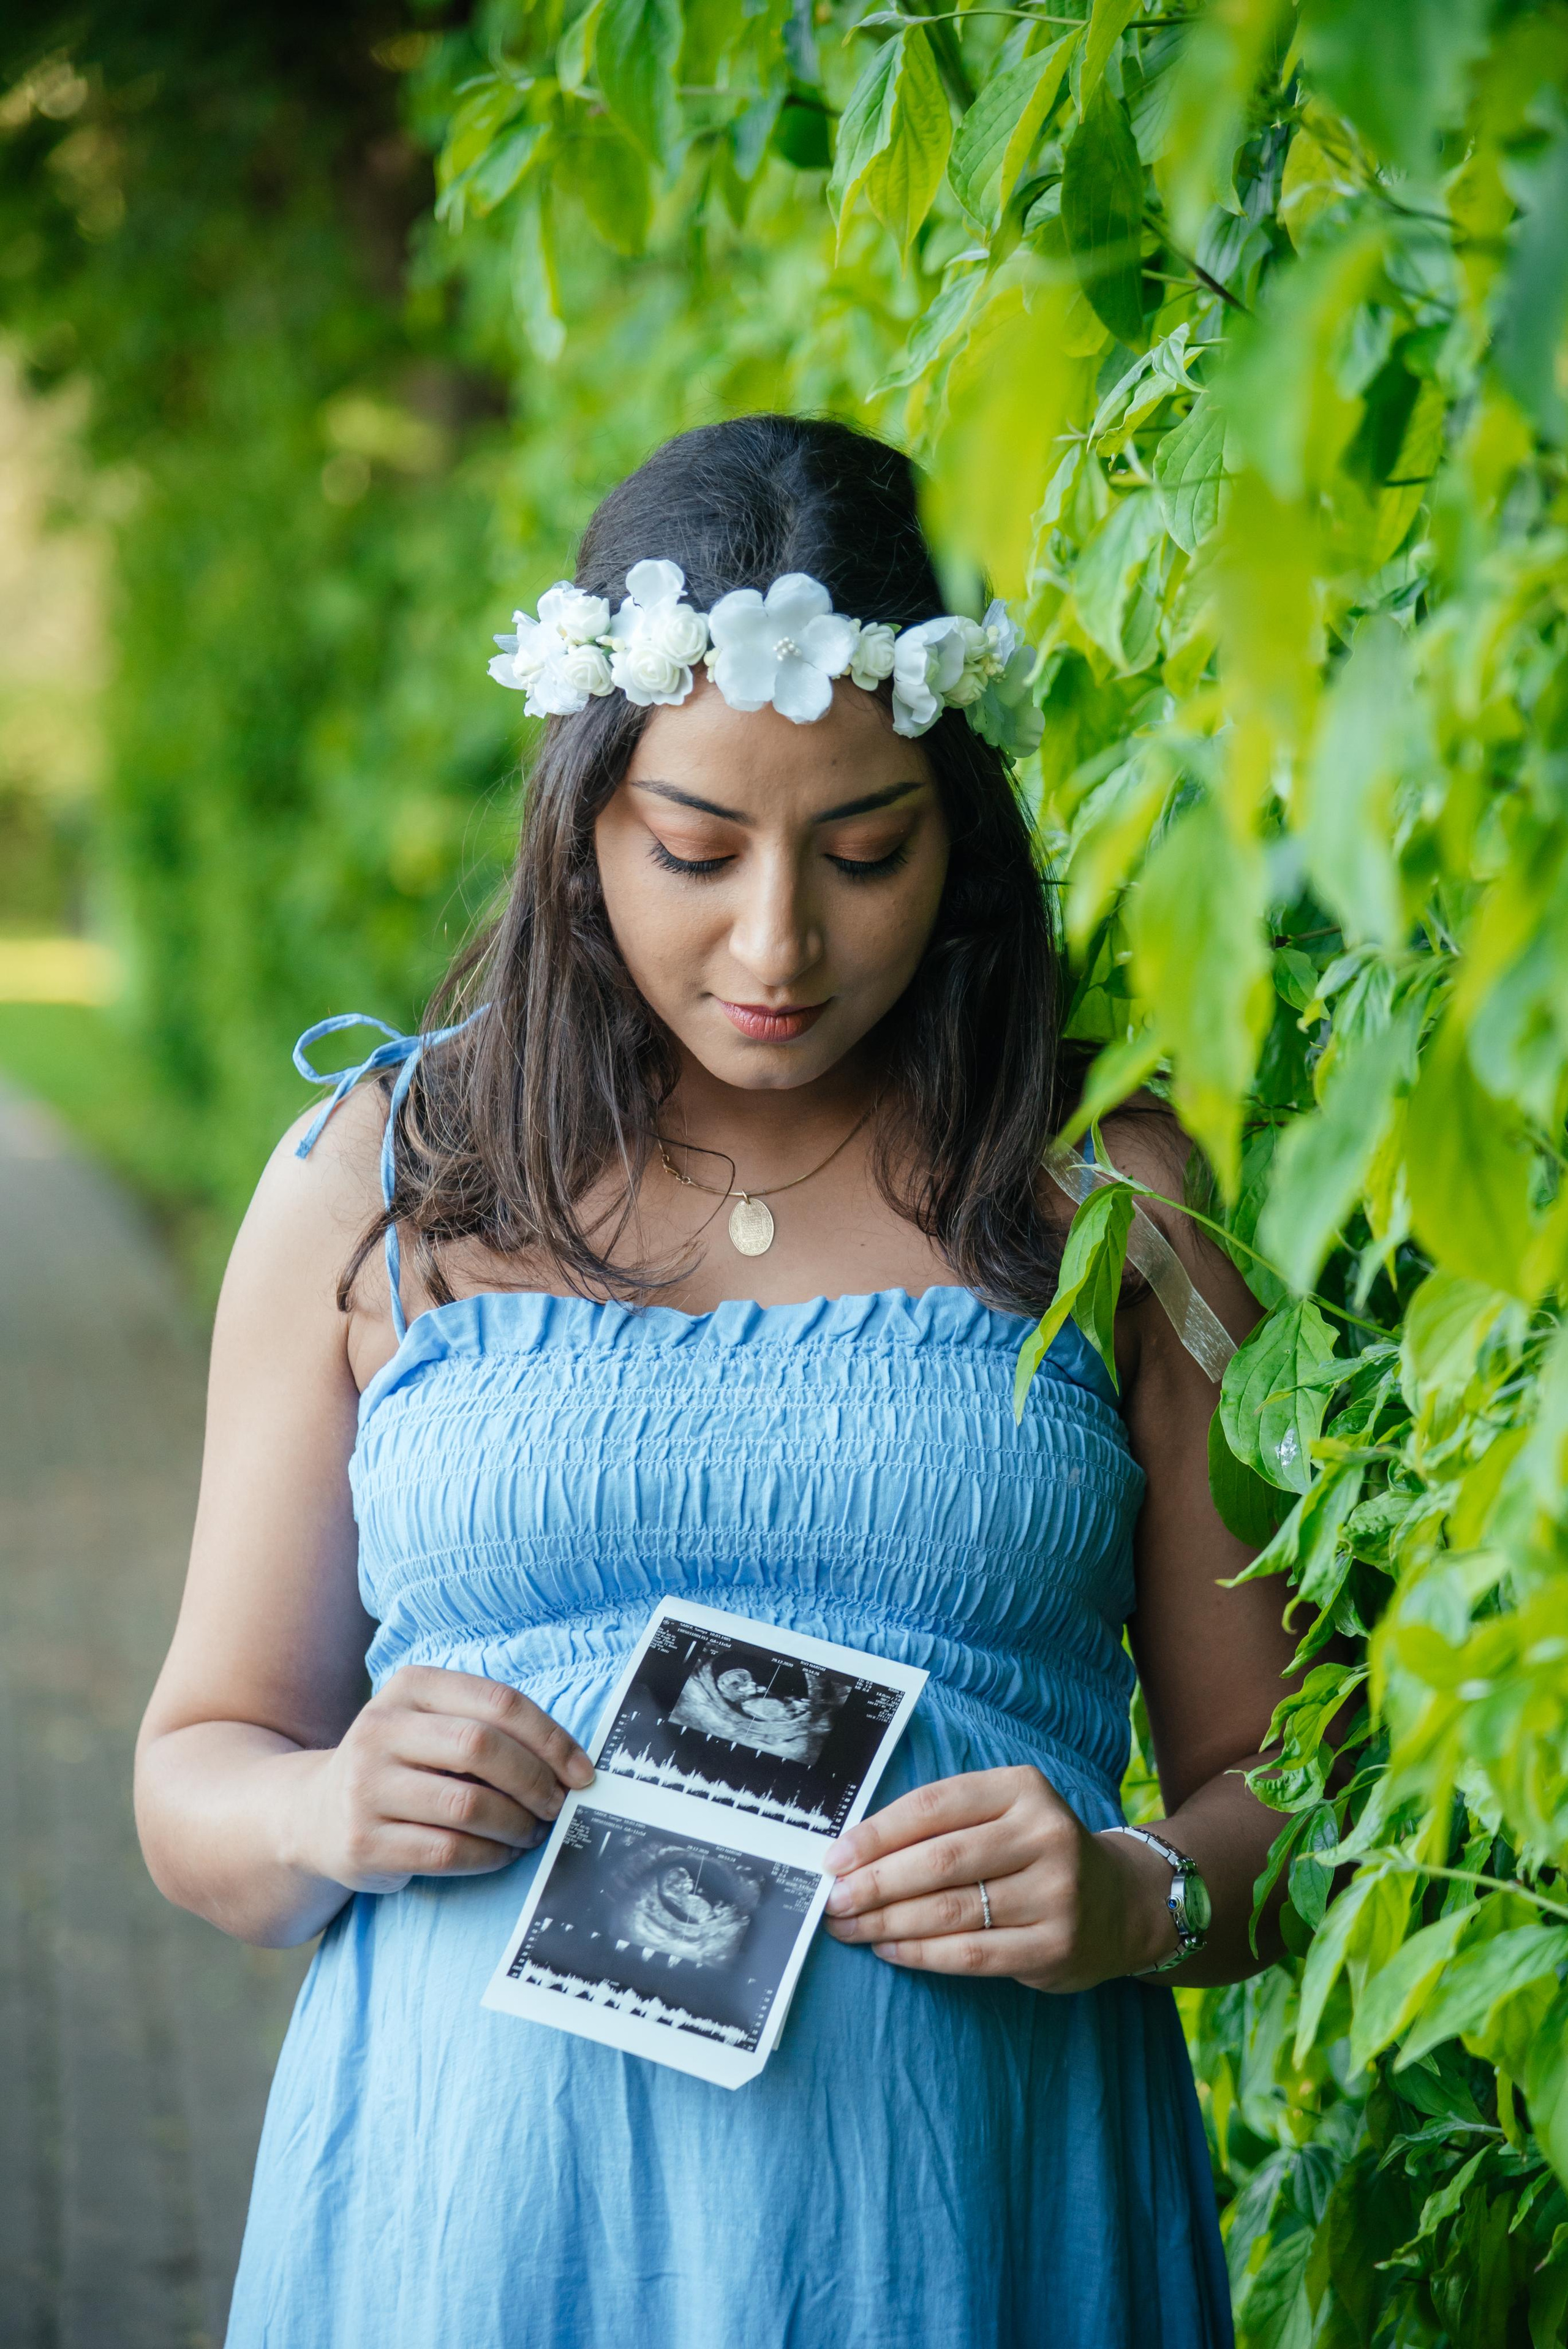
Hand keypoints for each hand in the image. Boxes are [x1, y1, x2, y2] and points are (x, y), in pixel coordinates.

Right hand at [286, 1665, 594, 1894]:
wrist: (315, 1814)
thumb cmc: (403, 1764)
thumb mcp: (433, 1723)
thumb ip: (491, 1727)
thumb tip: (572, 1764)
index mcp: (410, 1686)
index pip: (499, 1702)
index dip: (551, 1739)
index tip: (583, 1772)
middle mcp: (381, 1729)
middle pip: (482, 1748)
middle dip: (535, 1782)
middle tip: (558, 1805)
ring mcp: (366, 1788)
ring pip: (468, 1806)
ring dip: (516, 1824)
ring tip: (532, 1831)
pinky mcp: (363, 1843)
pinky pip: (448, 1852)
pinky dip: (490, 1856)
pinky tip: (502, 1853)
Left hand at [821, 1766, 1178, 1990]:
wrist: (1120, 1902)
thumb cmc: (1035, 1852)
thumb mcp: (1003, 1814)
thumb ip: (943, 1823)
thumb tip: (855, 1851)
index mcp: (1022, 1788)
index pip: (933, 1806)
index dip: (877, 1833)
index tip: (834, 1857)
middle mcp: (1044, 1834)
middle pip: (939, 1860)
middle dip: (875, 1883)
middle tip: (832, 1899)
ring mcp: (1054, 1892)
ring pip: (950, 1910)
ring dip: (888, 1921)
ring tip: (849, 1927)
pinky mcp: (1055, 1944)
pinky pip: (972, 1952)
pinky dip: (921, 1953)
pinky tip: (889, 1949)